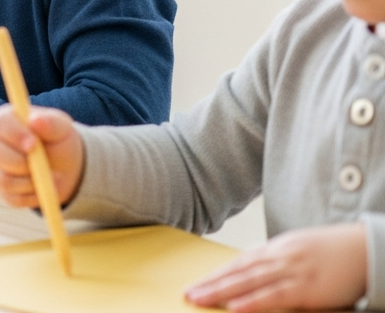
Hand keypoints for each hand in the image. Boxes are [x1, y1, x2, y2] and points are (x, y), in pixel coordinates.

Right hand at [0, 104, 83, 206]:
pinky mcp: (0, 190)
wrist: (63, 166)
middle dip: (20, 162)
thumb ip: (51, 122)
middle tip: (45, 167)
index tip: (33, 144)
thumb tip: (35, 121)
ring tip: (55, 178)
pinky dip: (34, 196)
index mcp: (5, 120)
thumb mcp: (61, 128)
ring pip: (2, 179)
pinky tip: (46, 188)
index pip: (0, 123)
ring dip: (31, 182)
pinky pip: (12, 198)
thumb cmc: (58, 140)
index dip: (15, 134)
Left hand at [184, 223, 366, 311]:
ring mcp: (292, 271)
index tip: (199, 282)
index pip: (241, 261)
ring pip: (249, 281)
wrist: (367, 247)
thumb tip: (261, 273)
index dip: (219, 272)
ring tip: (199, 299)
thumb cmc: (337, 252)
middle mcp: (280, 257)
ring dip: (221, 291)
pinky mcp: (307, 287)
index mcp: (278, 248)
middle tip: (187, 293)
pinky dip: (252, 301)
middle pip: (238, 270)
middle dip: (211, 282)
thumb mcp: (303, 251)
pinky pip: (274, 295)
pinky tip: (234, 307)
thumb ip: (281, 261)